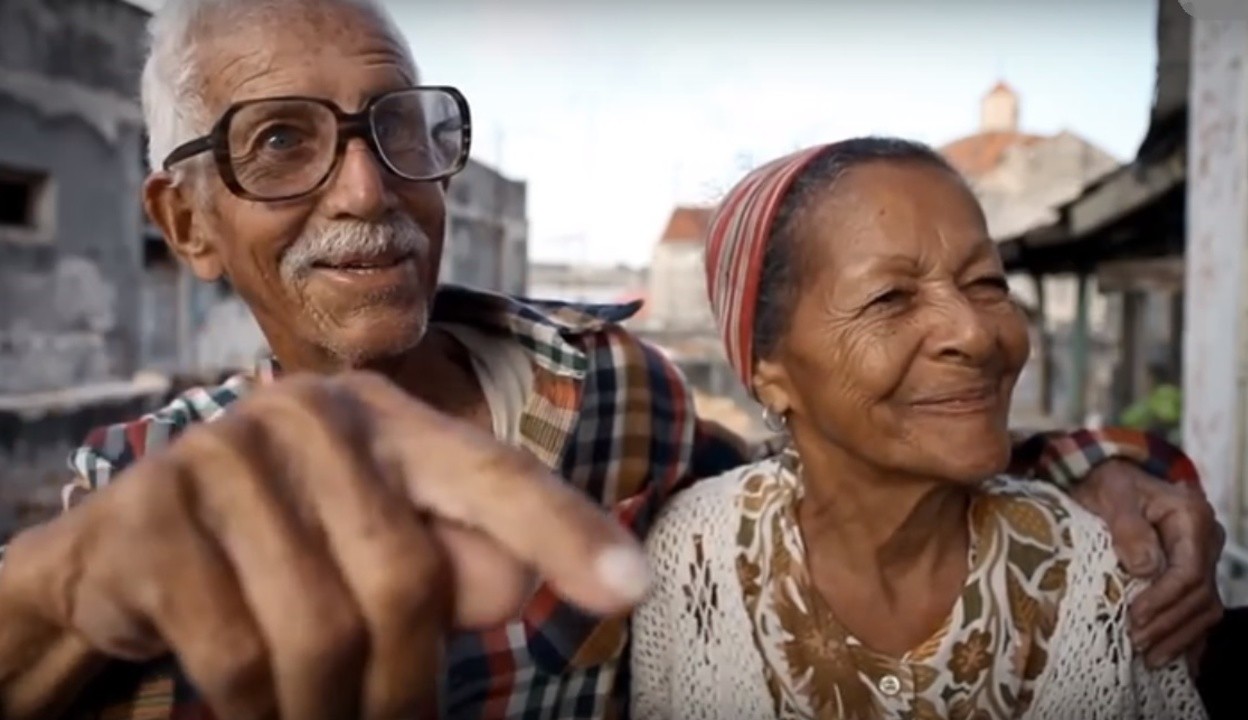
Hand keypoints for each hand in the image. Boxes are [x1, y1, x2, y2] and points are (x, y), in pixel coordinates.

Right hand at [0, 373, 647, 719]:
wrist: (124, 555)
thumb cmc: (283, 554)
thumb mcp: (377, 549)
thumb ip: (455, 561)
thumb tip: (514, 586)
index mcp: (387, 419)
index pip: (494, 475)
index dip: (564, 532)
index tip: (633, 587)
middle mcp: (312, 416)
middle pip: (407, 581)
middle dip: (405, 683)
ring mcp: (223, 454)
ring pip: (320, 631)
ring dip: (327, 707)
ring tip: (318, 715)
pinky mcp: (150, 516)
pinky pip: (235, 654)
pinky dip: (255, 707)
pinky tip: (251, 703)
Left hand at [1071, 459, 1224, 667]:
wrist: (1112, 480)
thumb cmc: (1109, 485)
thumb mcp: (1111, 494)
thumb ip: (1128, 526)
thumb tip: (1144, 568)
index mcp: (1191, 517)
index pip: (1189, 570)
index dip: (1164, 598)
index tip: (1135, 616)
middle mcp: (1206, 540)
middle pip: (1199, 595)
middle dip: (1168, 624)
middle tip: (1136, 643)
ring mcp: (1203, 560)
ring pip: (1204, 609)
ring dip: (1178, 637)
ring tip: (1149, 658)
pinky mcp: (1193, 575)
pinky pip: (1199, 612)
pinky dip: (1187, 637)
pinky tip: (1171, 659)